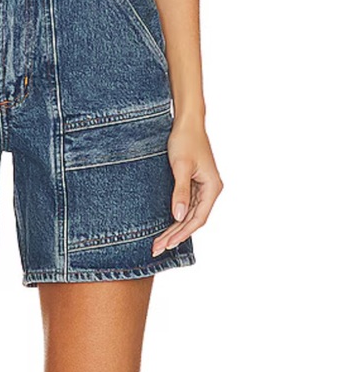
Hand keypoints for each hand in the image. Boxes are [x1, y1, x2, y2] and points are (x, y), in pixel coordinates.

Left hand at [152, 117, 222, 255]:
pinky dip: (176, 217)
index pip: (198, 218)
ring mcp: (203, 187)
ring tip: (159, 242)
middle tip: (157, 248)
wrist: (186, 123)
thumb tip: (178, 217)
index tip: (167, 244)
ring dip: (175, 228)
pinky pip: (186, 206)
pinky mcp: (194, 183)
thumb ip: (180, 192)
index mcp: (212, 187)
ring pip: (189, 215)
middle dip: (175, 235)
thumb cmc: (185, 141)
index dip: (183, 233)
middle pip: (193, 219)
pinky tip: (166, 226)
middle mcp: (210, 190)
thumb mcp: (180, 167)